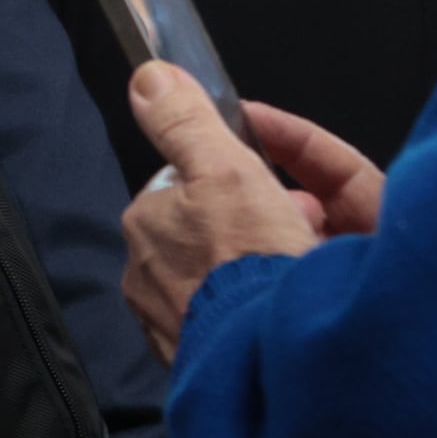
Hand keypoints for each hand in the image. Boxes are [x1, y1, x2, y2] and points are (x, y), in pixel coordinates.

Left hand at [119, 68, 373, 359]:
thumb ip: (186, 122)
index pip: (186, 188)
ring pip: (214, 279)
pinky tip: (277, 310)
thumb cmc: (249, 263)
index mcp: (146, 224)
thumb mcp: (227, 169)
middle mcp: (144, 276)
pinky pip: (223, 321)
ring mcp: (165, 322)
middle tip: (290, 233)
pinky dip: (248, 311)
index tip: (270, 193)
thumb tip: (149, 78)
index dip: (234, 183)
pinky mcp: (192, 359)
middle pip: (203, 234)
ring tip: (292, 272)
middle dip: (246, 228)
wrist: (264, 357)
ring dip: (250, 270)